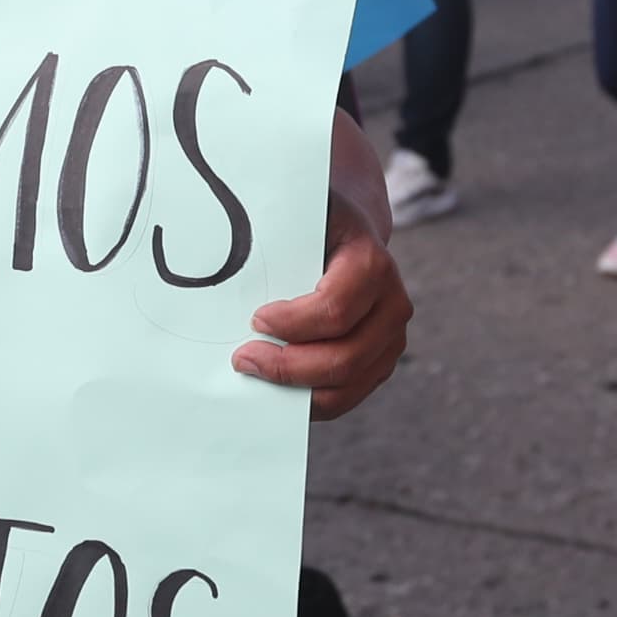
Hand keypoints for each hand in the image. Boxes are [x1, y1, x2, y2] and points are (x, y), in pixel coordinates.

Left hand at [233, 220, 410, 421]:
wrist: (346, 234)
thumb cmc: (313, 228)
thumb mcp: (297, 217)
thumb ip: (271, 237)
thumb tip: (224, 265)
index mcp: (372, 264)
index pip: (335, 309)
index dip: (292, 323)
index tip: (255, 320)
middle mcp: (392, 304)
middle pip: (344, 357)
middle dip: (287, 366)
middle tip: (243, 358)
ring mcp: (391, 338)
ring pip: (347, 385)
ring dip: (297, 388)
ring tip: (258, 375)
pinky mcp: (380, 362)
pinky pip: (346, 396)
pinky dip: (309, 400)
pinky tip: (279, 388)